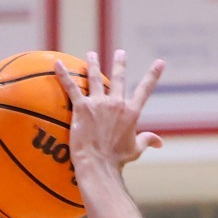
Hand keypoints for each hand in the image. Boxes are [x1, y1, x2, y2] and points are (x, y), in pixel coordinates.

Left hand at [56, 49, 164, 171]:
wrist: (98, 165)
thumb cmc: (116, 161)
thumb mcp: (135, 150)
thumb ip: (147, 140)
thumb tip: (160, 142)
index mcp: (131, 113)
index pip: (145, 90)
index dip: (153, 75)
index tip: (160, 63)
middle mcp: (116, 104)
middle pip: (118, 78)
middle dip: (120, 63)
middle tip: (120, 52)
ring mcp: (98, 104)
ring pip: (94, 77)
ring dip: (93, 64)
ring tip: (91, 55)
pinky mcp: (82, 108)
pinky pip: (71, 87)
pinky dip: (63, 75)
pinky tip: (57, 64)